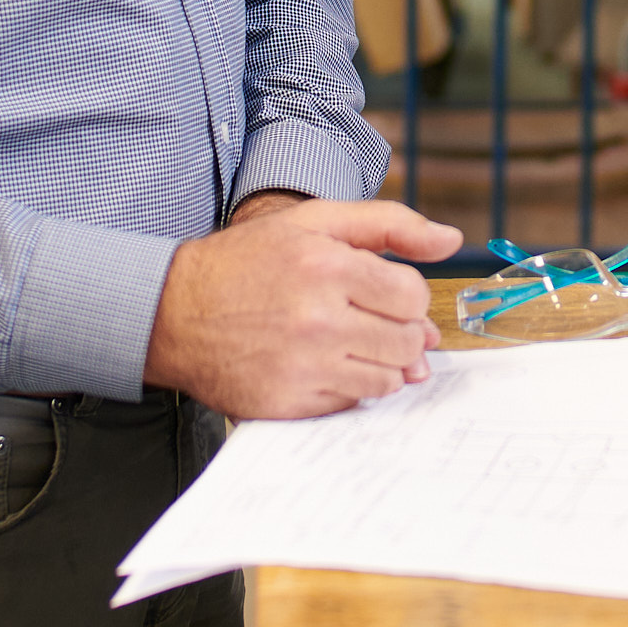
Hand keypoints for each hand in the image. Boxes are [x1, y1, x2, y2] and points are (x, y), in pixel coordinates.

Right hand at [144, 198, 462, 418]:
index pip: (414, 297)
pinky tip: (325, 364)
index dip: (406, 296)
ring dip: (380, 362)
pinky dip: (349, 387)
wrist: (174, 312)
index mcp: (328, 266)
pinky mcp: (288, 404)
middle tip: (370, 321)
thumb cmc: (248, 262)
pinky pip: (352, 405)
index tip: (383, 294)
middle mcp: (318, 319)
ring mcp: (303, 367)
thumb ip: (389, 223)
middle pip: (408, 342)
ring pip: (388, 379)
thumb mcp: (314, 221)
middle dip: (400, 332)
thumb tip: (453, 240)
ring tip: (350, 342)